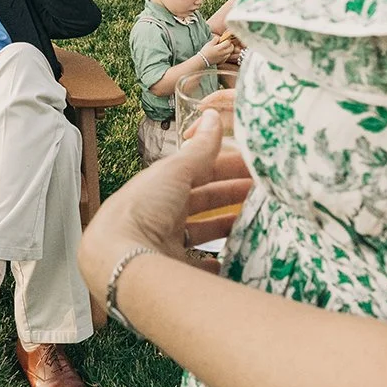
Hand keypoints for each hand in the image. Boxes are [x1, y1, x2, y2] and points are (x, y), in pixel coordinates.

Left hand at [77, 111, 252, 286]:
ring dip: (227, 226)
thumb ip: (199, 148)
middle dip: (231, 194)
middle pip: (202, 201)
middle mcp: (160, 214)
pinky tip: (234, 259)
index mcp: (159, 186)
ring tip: (257, 221)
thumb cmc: (143, 209)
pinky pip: (200, 266)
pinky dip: (218, 263)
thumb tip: (212, 117)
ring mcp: (166, 243)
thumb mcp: (175, 171)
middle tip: (265, 192)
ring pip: (203, 231)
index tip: (256, 168)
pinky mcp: (173, 270)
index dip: (228, 167)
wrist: (121, 261)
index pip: (199, 172)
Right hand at [199, 37, 235, 66]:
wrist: (202, 60)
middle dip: (230, 44)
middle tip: (226, 43)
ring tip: (224, 48)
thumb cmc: (205, 51)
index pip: (228, 42)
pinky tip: (222, 53)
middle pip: (231, 48)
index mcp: (220, 48)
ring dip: (229, 49)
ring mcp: (223, 57)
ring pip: (230, 53)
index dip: (227, 39)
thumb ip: (215, 39)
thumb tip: (219, 37)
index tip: (225, 39)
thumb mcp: (209, 43)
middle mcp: (223, 53)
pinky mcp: (221, 61)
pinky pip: (227, 57)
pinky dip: (226, 54)